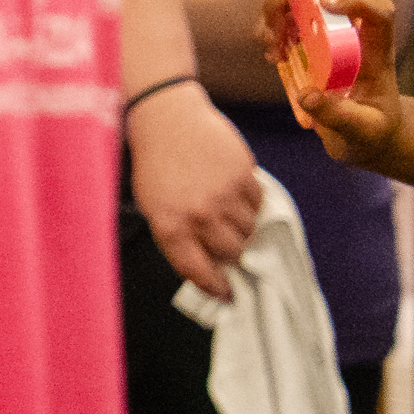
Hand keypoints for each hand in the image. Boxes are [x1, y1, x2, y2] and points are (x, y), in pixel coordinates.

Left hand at [129, 103, 263, 303]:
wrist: (168, 119)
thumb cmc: (157, 167)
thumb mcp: (154, 207)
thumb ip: (178, 239)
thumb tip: (208, 269)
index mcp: (170, 226)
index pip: (198, 272)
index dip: (216, 287)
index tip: (227, 294)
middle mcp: (198, 215)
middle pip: (232, 253)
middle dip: (231, 252)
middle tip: (226, 241)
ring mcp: (223, 195)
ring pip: (249, 231)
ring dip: (242, 227)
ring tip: (227, 210)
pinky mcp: (243, 176)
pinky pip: (259, 205)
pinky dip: (251, 203)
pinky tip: (234, 190)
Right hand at [267, 0, 407, 160]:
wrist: (365, 131)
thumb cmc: (371, 131)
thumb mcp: (362, 133)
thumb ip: (339, 117)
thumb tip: (308, 95)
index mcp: (378, 48)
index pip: (379, 9)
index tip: (322, 2)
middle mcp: (358, 26)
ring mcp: (334, 24)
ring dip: (279, 2)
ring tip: (270, 40)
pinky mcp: (312, 31)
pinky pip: (289, 7)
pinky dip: (270, 20)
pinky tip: (271, 50)